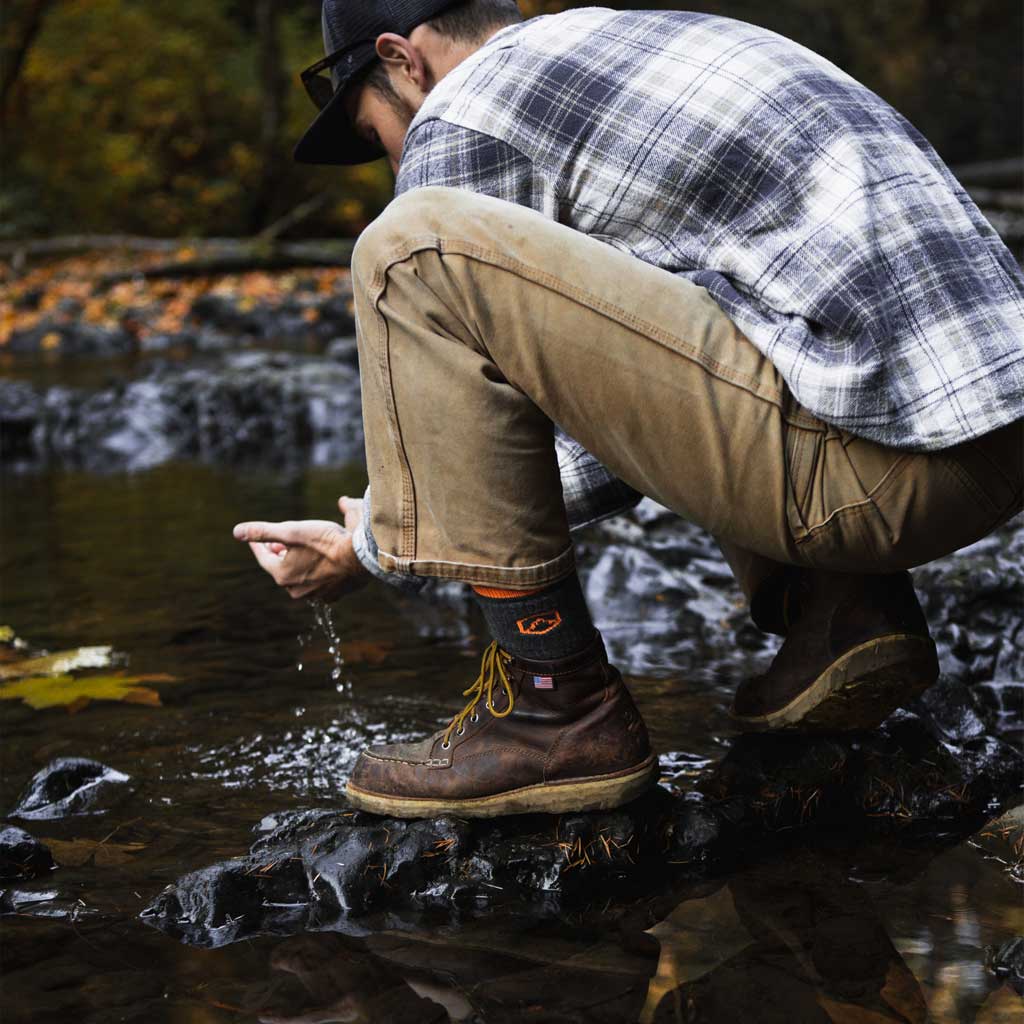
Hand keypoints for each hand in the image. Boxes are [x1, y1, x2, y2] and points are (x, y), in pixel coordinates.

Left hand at [233, 496, 369, 600]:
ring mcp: (315, 596)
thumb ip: (262, 532)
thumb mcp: (291, 531)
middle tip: (280, 541)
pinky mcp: (333, 596)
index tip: (256, 538)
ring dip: (299, 564)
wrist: (361, 557)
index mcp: (282, 575)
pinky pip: (319, 583)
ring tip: (305, 550)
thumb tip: (236, 532)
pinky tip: (324, 561)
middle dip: (280, 554)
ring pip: (300, 577)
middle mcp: (295, 590)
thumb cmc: (326, 541)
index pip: (264, 558)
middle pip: (282, 568)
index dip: (259, 545)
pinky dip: (317, 572)